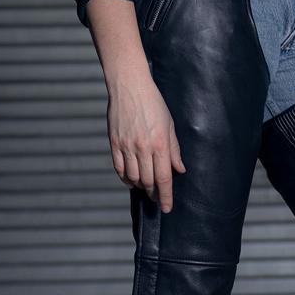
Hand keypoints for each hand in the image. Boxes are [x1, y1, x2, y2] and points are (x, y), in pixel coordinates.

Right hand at [106, 69, 185, 212]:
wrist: (129, 86)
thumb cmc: (153, 103)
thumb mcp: (170, 125)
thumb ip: (174, 150)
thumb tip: (180, 170)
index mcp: (160, 144)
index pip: (164, 178)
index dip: (166, 196)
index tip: (166, 208)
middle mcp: (143, 148)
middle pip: (148, 181)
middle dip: (153, 193)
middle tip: (157, 197)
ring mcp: (126, 146)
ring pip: (132, 177)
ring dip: (139, 186)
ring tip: (145, 187)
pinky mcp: (114, 143)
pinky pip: (118, 168)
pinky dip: (125, 178)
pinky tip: (130, 180)